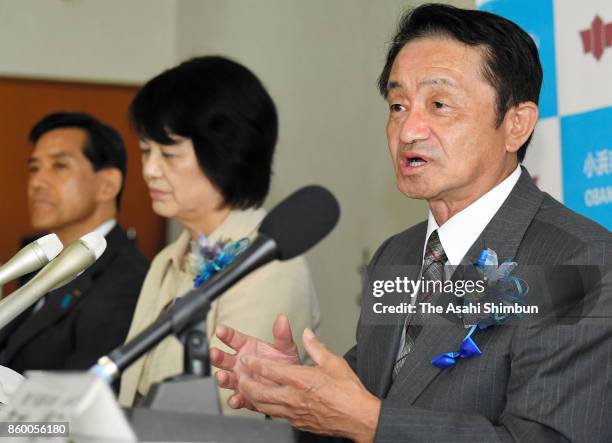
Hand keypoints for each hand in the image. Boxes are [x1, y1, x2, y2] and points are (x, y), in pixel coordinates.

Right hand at [210, 314, 300, 409]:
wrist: (293, 386)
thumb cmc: (286, 364)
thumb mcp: (286, 348)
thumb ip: (282, 335)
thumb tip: (283, 319)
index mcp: (248, 347)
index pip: (233, 338)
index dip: (226, 334)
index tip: (220, 330)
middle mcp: (240, 363)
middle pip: (223, 358)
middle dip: (217, 356)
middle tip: (214, 353)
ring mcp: (241, 380)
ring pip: (226, 378)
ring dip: (222, 378)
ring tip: (222, 376)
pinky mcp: (245, 396)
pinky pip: (237, 399)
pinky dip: (234, 400)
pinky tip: (235, 399)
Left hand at [239, 328, 380, 442]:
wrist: (358, 417)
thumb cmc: (349, 392)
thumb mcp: (333, 362)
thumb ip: (316, 347)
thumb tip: (307, 334)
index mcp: (301, 379)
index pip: (269, 370)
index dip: (254, 363)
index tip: (246, 358)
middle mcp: (294, 397)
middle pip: (259, 391)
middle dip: (245, 382)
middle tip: (239, 376)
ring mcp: (294, 412)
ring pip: (263, 406)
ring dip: (251, 397)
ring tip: (246, 390)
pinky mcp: (297, 423)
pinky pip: (275, 415)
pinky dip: (265, 409)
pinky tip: (264, 404)